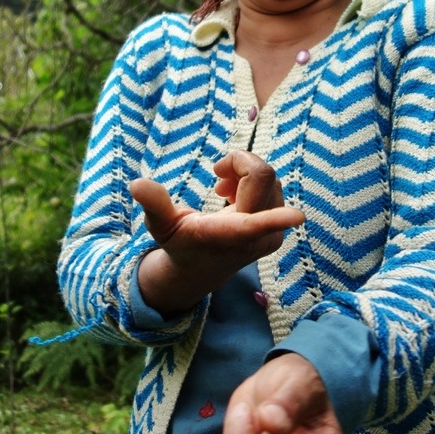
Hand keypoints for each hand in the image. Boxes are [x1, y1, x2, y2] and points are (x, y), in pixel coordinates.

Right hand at [131, 151, 303, 314]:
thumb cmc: (178, 243)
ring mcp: (273, 235)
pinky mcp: (279, 230)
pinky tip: (233, 197)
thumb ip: (154, 204)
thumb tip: (137, 184)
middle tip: (216, 174)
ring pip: (269, 178)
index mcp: (230, 235)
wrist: (199, 270)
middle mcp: (258, 237)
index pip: (257, 221)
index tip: (297, 216)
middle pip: (263, 175)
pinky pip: (274, 187)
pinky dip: (254, 183)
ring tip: (222, 190)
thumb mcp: (161, 225)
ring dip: (245, 174)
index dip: (277, 216)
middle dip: (239, 163)